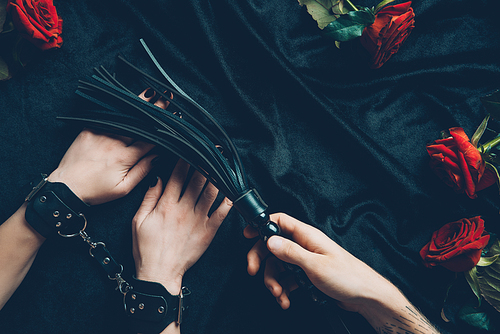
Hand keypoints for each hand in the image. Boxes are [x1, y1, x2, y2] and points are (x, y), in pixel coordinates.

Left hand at [47, 88, 164, 204]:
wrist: (66, 187)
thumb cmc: (96, 191)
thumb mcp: (123, 188)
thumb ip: (142, 171)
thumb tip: (158, 156)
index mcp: (125, 157)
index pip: (150, 139)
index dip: (164, 129)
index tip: (175, 118)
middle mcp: (114, 141)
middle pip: (140, 123)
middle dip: (155, 110)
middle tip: (168, 98)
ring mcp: (101, 133)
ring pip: (125, 116)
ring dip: (139, 104)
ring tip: (152, 92)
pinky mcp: (89, 129)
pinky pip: (107, 116)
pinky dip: (118, 108)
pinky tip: (127, 100)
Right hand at [132, 159, 232, 293]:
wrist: (159, 273)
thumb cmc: (146, 248)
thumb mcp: (139, 220)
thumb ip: (149, 197)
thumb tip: (157, 176)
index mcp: (166, 205)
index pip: (177, 175)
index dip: (185, 159)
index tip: (190, 148)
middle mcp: (184, 210)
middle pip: (197, 179)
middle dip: (204, 162)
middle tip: (211, 149)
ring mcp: (198, 220)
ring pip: (211, 192)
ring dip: (217, 175)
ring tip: (222, 162)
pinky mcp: (209, 231)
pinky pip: (221, 212)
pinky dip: (228, 199)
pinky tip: (231, 187)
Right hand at [244, 213, 397, 312]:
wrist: (365, 297)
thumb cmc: (348, 277)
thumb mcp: (315, 265)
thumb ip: (290, 252)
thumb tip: (270, 240)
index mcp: (307, 236)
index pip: (279, 221)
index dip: (262, 225)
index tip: (248, 235)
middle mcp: (304, 246)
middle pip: (273, 246)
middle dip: (261, 260)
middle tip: (254, 271)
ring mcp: (305, 260)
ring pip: (278, 265)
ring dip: (274, 281)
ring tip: (279, 294)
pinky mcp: (307, 275)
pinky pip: (287, 278)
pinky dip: (283, 289)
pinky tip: (286, 299)